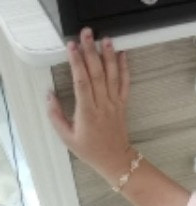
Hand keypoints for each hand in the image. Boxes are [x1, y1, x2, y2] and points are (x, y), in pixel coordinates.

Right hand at [47, 27, 130, 178]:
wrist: (115, 160)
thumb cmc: (90, 150)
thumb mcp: (66, 137)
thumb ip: (55, 115)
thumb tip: (49, 94)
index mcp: (87, 112)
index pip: (82, 82)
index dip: (77, 63)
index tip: (72, 46)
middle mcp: (103, 105)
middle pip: (97, 74)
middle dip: (91, 52)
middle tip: (87, 34)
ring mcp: (114, 104)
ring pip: (112, 76)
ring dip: (109, 56)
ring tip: (106, 39)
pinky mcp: (122, 105)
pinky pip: (125, 84)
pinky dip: (125, 69)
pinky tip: (123, 56)